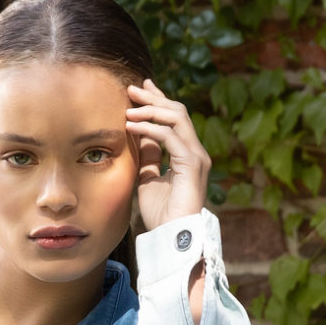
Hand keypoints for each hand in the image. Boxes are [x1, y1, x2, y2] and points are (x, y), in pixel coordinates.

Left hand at [126, 79, 211, 230]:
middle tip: (132, 88)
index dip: (159, 101)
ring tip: (129, 108)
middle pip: (177, 111)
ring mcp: (196, 157)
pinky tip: (132, 126)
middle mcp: (195, 151)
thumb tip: (140, 133)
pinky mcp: (192, 164)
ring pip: (177, 117)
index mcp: (186, 154)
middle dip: (154, 97)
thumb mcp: (148, 178)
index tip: (141, 88)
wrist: (173, 237)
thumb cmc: (161, 213)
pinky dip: (150, 128)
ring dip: (151, 109)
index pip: (174, 118)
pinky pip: (170, 136)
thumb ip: (148, 155)